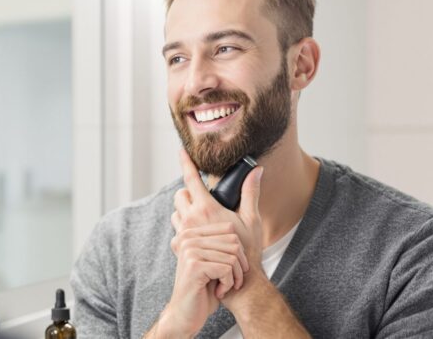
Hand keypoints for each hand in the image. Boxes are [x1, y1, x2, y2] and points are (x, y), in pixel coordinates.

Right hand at [159, 222, 250, 336]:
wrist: (185, 315)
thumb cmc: (203, 290)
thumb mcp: (213, 263)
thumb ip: (222, 245)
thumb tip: (240, 231)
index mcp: (191, 234)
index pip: (229, 229)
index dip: (239, 249)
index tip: (233, 268)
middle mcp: (188, 238)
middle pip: (233, 241)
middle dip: (240, 264)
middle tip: (233, 280)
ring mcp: (190, 251)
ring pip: (232, 257)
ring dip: (235, 276)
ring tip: (225, 287)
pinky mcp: (194, 266)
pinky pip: (227, 269)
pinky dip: (228, 284)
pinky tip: (219, 292)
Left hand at [171, 149, 263, 271]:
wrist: (237, 282)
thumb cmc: (248, 250)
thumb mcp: (252, 219)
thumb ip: (251, 193)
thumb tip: (257, 170)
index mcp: (206, 209)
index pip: (191, 179)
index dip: (186, 162)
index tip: (181, 150)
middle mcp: (190, 219)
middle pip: (179, 195)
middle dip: (187, 192)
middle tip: (200, 197)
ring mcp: (183, 233)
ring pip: (175, 213)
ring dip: (184, 211)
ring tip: (200, 219)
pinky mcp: (180, 247)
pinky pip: (176, 231)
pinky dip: (184, 228)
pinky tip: (198, 235)